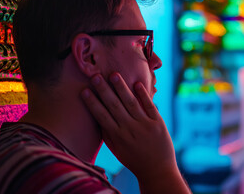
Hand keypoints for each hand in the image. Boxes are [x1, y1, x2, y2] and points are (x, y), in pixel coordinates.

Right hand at [81, 73, 189, 192]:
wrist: (157, 170)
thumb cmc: (133, 159)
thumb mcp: (117, 149)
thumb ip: (107, 134)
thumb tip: (96, 116)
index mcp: (118, 136)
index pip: (102, 116)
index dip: (93, 103)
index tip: (85, 90)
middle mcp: (130, 129)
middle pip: (115, 106)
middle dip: (104, 91)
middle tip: (96, 76)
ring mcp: (145, 125)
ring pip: (131, 103)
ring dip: (122, 88)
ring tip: (114, 75)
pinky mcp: (158, 123)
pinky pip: (150, 106)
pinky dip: (143, 95)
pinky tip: (137, 83)